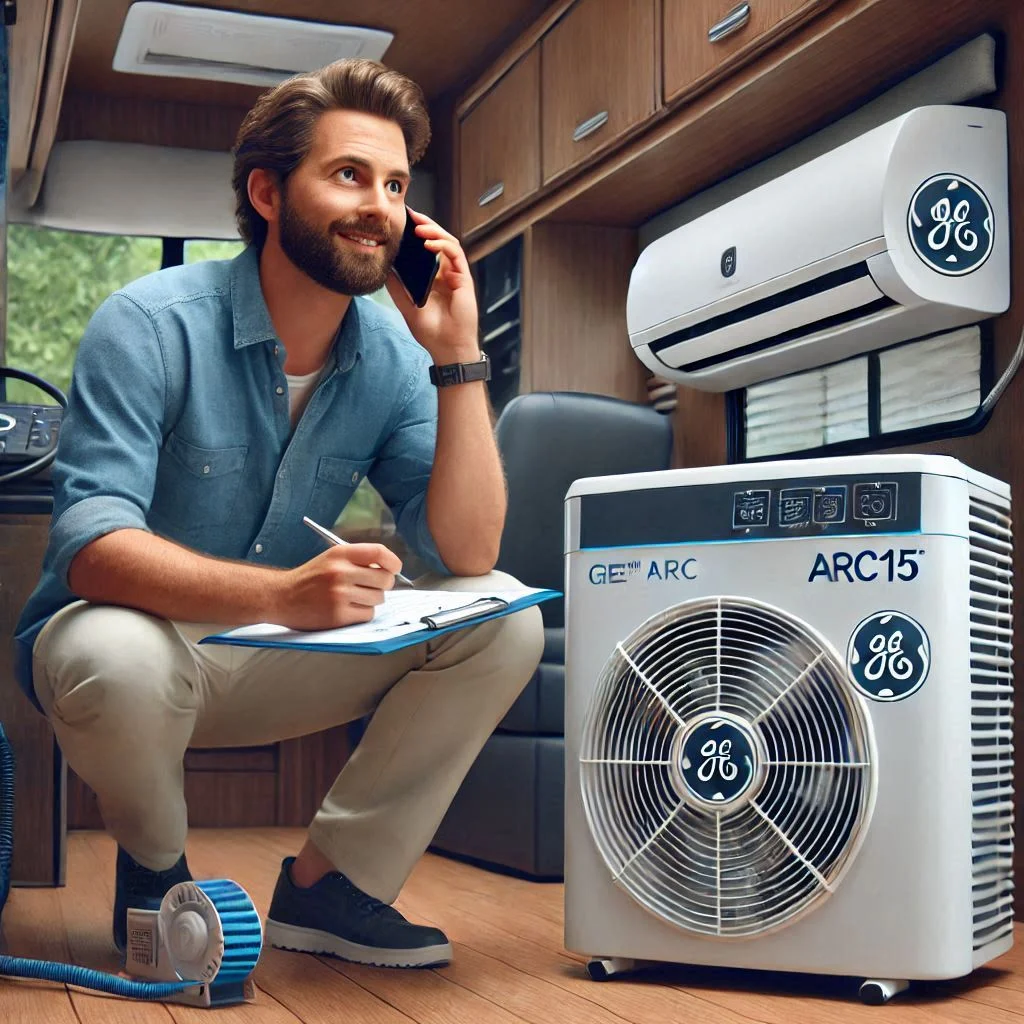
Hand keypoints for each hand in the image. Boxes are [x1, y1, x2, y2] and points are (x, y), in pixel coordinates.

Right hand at [274, 543, 403, 630]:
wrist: (281, 597)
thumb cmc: (309, 578)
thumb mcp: (331, 559)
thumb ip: (357, 560)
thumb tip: (389, 570)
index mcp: (340, 554)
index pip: (379, 553)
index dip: (392, 562)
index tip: (394, 569)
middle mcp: (341, 572)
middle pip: (384, 579)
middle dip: (383, 584)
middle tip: (372, 587)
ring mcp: (339, 594)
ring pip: (378, 599)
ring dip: (371, 600)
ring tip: (354, 598)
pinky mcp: (338, 615)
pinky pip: (367, 614)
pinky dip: (362, 613)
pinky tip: (348, 609)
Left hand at [385, 209, 479, 362]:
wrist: (447, 348)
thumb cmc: (431, 331)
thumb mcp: (406, 305)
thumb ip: (397, 286)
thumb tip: (383, 267)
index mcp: (433, 277)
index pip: (425, 248)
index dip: (416, 233)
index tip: (401, 222)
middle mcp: (446, 272)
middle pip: (438, 240)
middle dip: (425, 225)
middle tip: (410, 215)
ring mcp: (456, 274)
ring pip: (448, 242)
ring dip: (434, 231)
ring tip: (418, 227)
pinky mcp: (464, 279)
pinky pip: (455, 254)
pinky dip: (443, 245)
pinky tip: (429, 244)